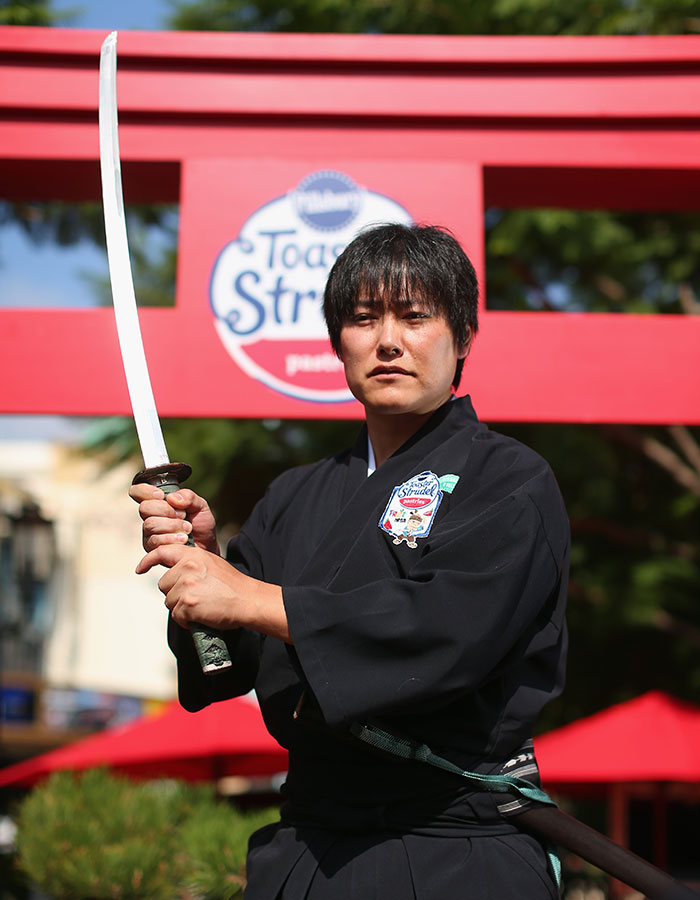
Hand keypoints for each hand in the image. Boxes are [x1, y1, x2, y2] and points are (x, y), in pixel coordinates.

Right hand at [129, 484, 218, 555]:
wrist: (206, 547)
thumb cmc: (201, 525)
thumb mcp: (200, 506)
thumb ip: (189, 497)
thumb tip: (171, 497)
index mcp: (159, 502)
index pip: (138, 492)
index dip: (145, 491)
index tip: (161, 495)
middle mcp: (151, 516)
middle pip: (144, 508)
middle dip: (166, 510)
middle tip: (183, 515)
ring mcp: (149, 532)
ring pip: (150, 524)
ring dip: (172, 526)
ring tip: (187, 529)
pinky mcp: (151, 548)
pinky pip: (155, 540)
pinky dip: (172, 538)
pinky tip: (183, 540)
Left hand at [136, 543, 289, 642]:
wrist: (248, 600)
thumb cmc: (233, 586)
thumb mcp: (211, 564)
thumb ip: (191, 564)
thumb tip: (174, 573)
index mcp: (193, 555)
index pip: (162, 552)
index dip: (148, 561)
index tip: (140, 569)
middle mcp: (187, 568)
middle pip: (163, 584)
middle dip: (175, 593)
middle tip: (197, 596)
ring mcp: (186, 586)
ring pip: (169, 601)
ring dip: (181, 607)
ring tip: (202, 605)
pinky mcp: (187, 604)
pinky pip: (176, 615)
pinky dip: (187, 619)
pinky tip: (201, 614)